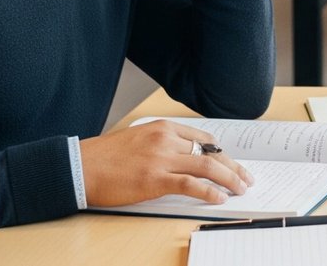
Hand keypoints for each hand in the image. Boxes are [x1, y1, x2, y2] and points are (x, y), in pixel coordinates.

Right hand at [78, 119, 254, 207]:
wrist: (80, 166)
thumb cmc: (105, 157)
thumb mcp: (138, 140)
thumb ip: (163, 145)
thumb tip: (186, 159)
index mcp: (163, 127)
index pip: (204, 140)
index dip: (222, 154)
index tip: (232, 164)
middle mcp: (166, 139)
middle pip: (210, 153)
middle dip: (232, 167)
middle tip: (246, 178)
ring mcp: (161, 158)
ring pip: (206, 167)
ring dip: (228, 179)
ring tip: (240, 189)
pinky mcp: (155, 179)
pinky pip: (190, 185)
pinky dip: (209, 191)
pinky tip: (219, 198)